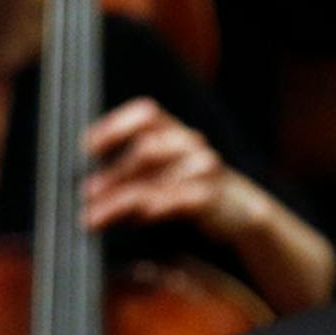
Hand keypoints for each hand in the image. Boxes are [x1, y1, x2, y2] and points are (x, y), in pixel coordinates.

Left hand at [84, 97, 335, 313]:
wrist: (250, 221)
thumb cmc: (194, 193)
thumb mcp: (163, 174)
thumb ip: (131, 170)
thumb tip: (86, 180)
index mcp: (176, 132)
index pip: (147, 113)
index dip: (115, 124)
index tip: (86, 146)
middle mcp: (193, 146)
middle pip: (147, 150)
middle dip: (113, 172)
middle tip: (85, 193)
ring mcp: (209, 172)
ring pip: (160, 179)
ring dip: (123, 199)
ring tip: (97, 216)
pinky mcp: (221, 201)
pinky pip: (187, 200)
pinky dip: (161, 206)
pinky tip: (141, 214)